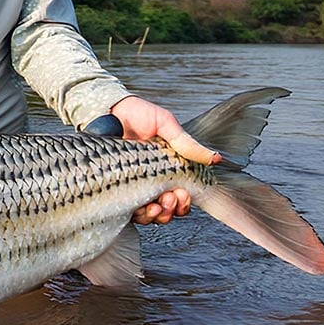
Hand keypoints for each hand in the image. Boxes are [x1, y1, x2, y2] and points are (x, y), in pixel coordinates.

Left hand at [109, 95, 219, 224]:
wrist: (107, 109)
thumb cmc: (137, 114)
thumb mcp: (165, 124)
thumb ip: (187, 143)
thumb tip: (216, 158)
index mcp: (166, 169)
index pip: (180, 196)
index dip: (184, 203)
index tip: (183, 194)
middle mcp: (150, 182)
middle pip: (166, 210)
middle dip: (171, 209)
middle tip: (170, 197)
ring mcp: (132, 187)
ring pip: (149, 215)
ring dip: (157, 215)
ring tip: (156, 205)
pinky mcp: (115, 189)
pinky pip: (127, 211)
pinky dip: (138, 213)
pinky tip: (141, 206)